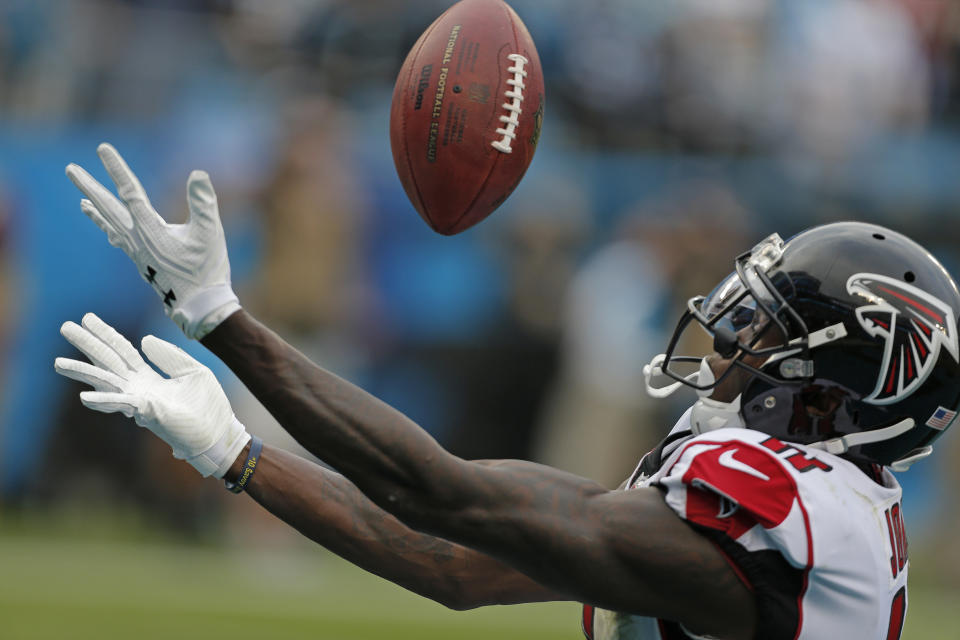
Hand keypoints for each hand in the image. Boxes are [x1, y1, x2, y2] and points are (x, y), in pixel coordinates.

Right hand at [55, 312, 249, 477]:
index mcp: (149, 376)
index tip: (87, 318)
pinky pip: (124, 404)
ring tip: (58, 363)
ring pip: (107, 382)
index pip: (123, 350)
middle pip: (109, 361)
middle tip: (64, 326)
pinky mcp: (149, 413)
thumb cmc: (207, 406)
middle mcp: (139, 388)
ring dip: (83, 372)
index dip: (106, 334)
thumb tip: (145, 339)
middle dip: (87, 344)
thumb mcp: (193, 371)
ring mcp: (141, 401)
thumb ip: (170, 356)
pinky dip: (105, 399)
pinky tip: (84, 396)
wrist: (220, 434)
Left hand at [65, 143, 239, 339]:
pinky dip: (108, 230)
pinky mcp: (142, 262)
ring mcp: (137, 253)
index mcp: (151, 229)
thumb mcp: (210, 233)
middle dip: (89, 186)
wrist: (199, 307)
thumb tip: (198, 173)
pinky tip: (107, 230)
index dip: (116, 169)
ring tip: (81, 201)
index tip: (102, 149)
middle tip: (69, 169)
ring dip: (95, 210)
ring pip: (110, 225)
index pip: (130, 192)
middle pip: (108, 208)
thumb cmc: (207, 269)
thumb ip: (204, 202)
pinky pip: (118, 240)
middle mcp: (137, 239)